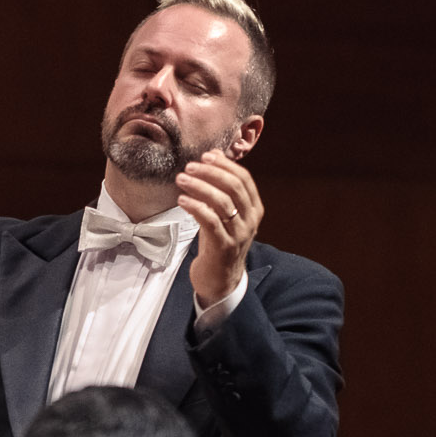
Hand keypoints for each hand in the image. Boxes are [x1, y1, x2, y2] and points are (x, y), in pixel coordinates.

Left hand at [176, 150, 261, 309]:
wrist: (219, 280)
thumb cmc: (218, 243)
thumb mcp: (223, 215)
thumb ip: (221, 190)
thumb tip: (214, 156)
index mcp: (254, 208)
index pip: (244, 178)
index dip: (224, 165)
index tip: (205, 156)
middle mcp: (250, 220)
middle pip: (234, 186)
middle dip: (210, 172)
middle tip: (189, 166)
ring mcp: (238, 233)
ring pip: (222, 202)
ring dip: (199, 187)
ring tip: (181, 180)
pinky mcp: (223, 246)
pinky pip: (210, 221)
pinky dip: (196, 207)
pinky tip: (182, 200)